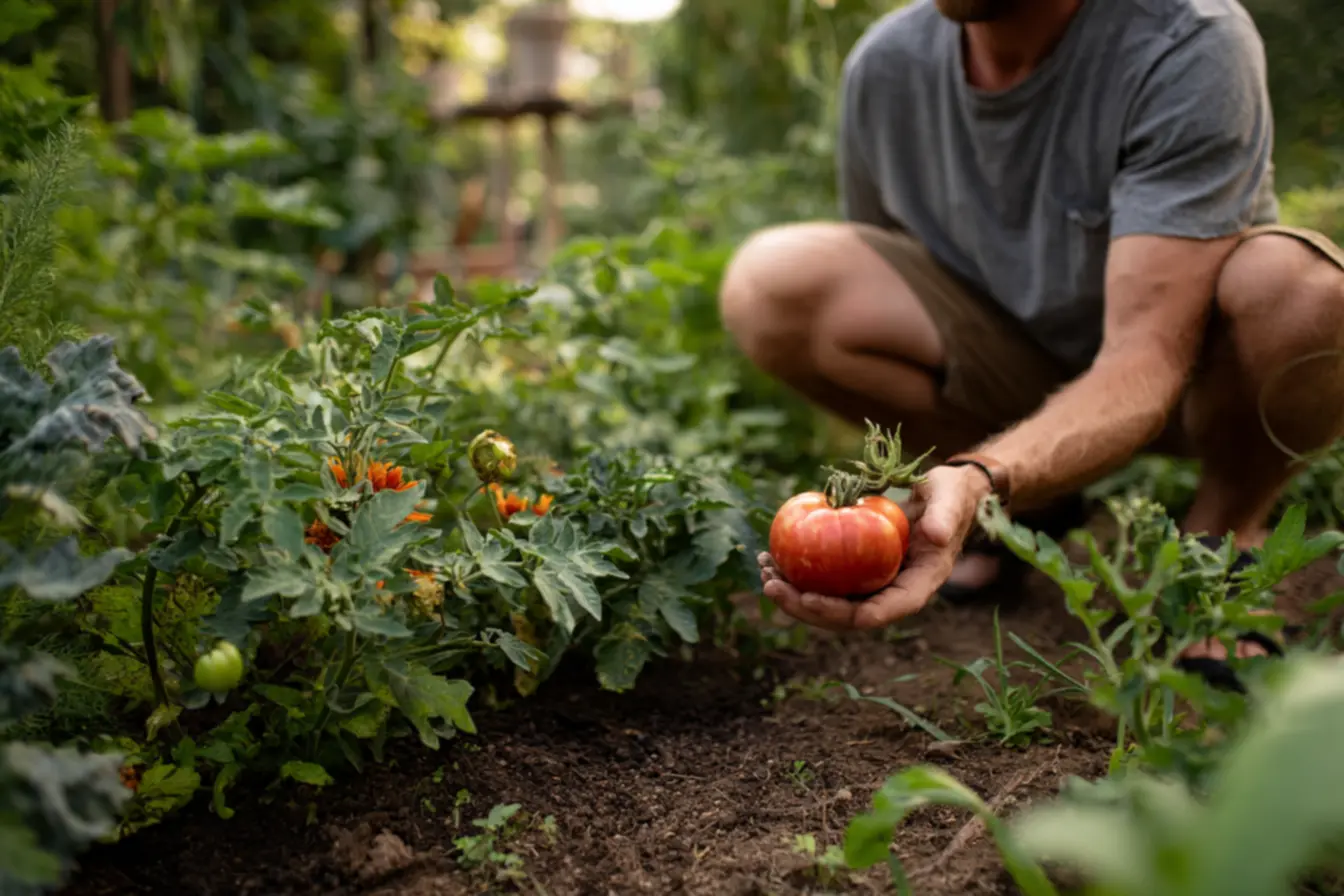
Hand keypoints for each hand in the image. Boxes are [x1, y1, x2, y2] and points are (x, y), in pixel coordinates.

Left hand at [759, 465, 992, 630]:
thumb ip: (947, 515)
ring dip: (793, 594)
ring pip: (830, 602)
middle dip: (805, 608)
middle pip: (845, 616)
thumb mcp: (952, 498)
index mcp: (918, 586)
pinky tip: (771, 556)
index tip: (810, 599)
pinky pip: (826, 580)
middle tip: (771, 587)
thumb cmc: (951, 496)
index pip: (880, 613)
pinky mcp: (858, 570)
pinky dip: (798, 572)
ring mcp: (874, 584)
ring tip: (764, 572)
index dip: (843, 613)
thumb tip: (935, 536)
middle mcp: (892, 592)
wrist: (944, 496)